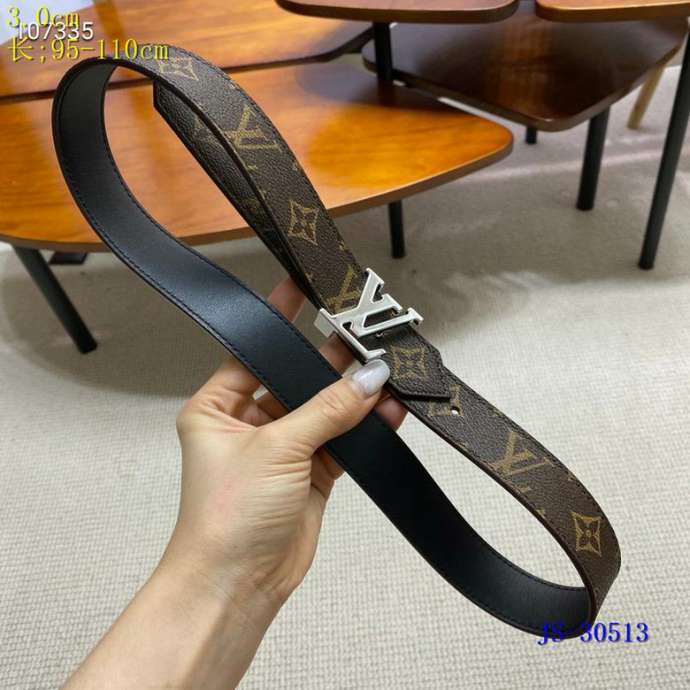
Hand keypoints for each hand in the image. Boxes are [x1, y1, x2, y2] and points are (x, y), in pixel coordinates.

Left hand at [163, 277, 406, 610]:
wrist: (238, 585)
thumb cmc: (228, 515)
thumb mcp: (276, 448)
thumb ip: (327, 410)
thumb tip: (369, 378)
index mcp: (218, 407)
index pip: (254, 351)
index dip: (279, 321)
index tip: (303, 287)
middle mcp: (249, 423)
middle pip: (295, 378)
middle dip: (329, 360)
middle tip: (364, 332)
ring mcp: (283, 449)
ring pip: (324, 409)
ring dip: (353, 395)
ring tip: (386, 368)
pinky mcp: (311, 474)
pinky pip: (343, 440)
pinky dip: (366, 428)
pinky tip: (389, 411)